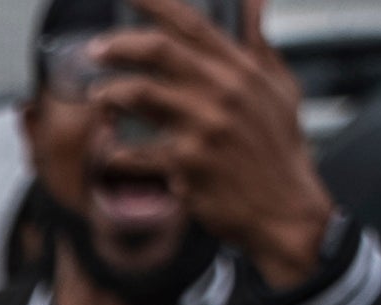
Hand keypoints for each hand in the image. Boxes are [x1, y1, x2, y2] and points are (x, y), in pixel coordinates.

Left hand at [95, 0, 336, 290]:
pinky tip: (110, 153)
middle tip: (95, 51)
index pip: (193, 24)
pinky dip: (116, 153)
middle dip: (118, 46)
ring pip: (139, 95)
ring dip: (110, 94)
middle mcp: (223, 91)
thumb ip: (260, 45)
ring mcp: (204, 127)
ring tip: (100, 98)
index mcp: (242, 70)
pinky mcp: (187, 164)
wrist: (284, 208)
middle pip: (159, 51)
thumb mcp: (281, 89)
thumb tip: (254, 3)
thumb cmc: (279, 150)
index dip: (154, 4)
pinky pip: (135, 152)